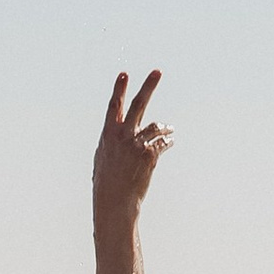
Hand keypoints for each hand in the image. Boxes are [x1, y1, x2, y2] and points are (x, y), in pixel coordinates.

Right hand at [94, 68, 170, 209]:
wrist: (115, 201)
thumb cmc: (107, 182)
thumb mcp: (103, 157)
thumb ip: (111, 141)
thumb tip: (116, 133)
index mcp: (108, 134)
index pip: (114, 106)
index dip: (118, 89)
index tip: (124, 74)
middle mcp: (122, 136)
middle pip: (138, 105)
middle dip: (148, 86)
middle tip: (157, 71)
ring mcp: (136, 145)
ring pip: (156, 126)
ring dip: (165, 127)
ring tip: (170, 129)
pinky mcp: (149, 155)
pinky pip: (162, 144)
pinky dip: (167, 142)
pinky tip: (169, 143)